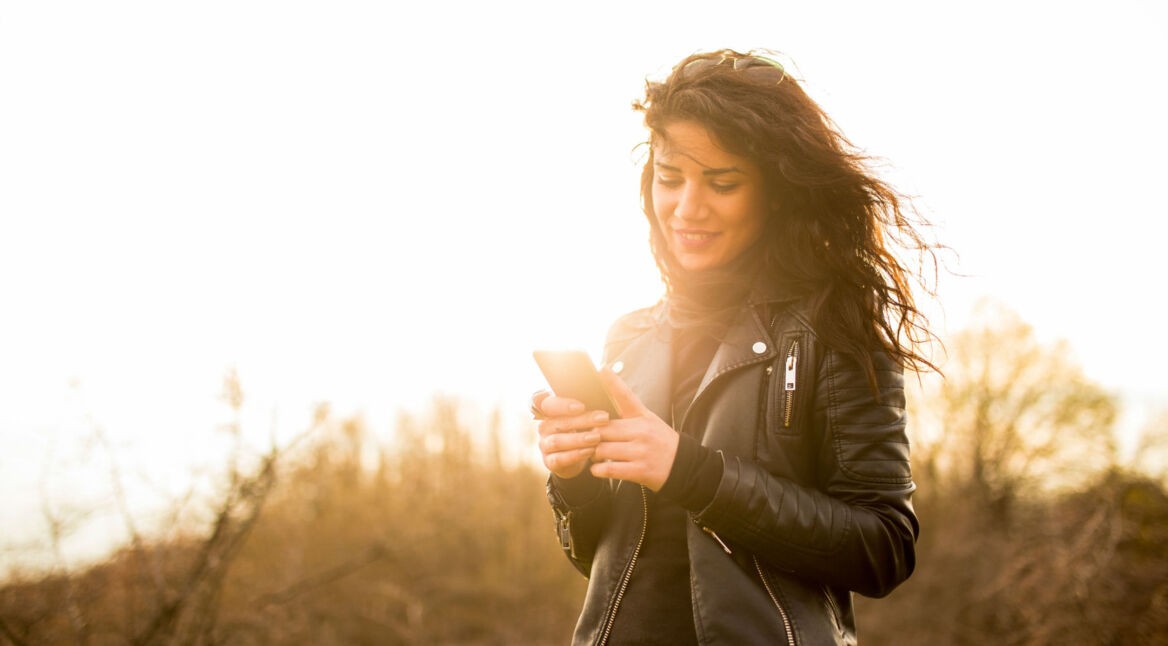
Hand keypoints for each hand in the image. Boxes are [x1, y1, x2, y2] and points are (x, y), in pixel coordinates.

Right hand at [533, 390, 607, 479]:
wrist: (586, 455)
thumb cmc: (589, 426)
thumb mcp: (591, 411)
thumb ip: (592, 394)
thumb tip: (603, 371)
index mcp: (549, 408)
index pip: (540, 399)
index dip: (560, 403)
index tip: (580, 406)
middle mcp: (544, 425)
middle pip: (556, 420)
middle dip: (581, 420)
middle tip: (603, 418)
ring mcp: (544, 444)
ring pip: (557, 440)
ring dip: (578, 439)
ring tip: (597, 437)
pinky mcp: (550, 461)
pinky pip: (559, 458)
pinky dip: (575, 454)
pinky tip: (590, 451)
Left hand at [589, 368, 678, 491]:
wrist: (683, 465)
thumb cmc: (660, 440)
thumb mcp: (648, 420)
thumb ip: (628, 409)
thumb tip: (605, 393)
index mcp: (642, 418)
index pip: (626, 397)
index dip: (613, 382)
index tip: (601, 369)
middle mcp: (642, 432)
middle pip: (603, 429)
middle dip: (590, 434)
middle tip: (584, 438)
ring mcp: (641, 452)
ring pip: (603, 449)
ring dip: (593, 454)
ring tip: (592, 454)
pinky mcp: (639, 471)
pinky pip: (610, 469)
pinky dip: (598, 470)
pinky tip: (597, 468)